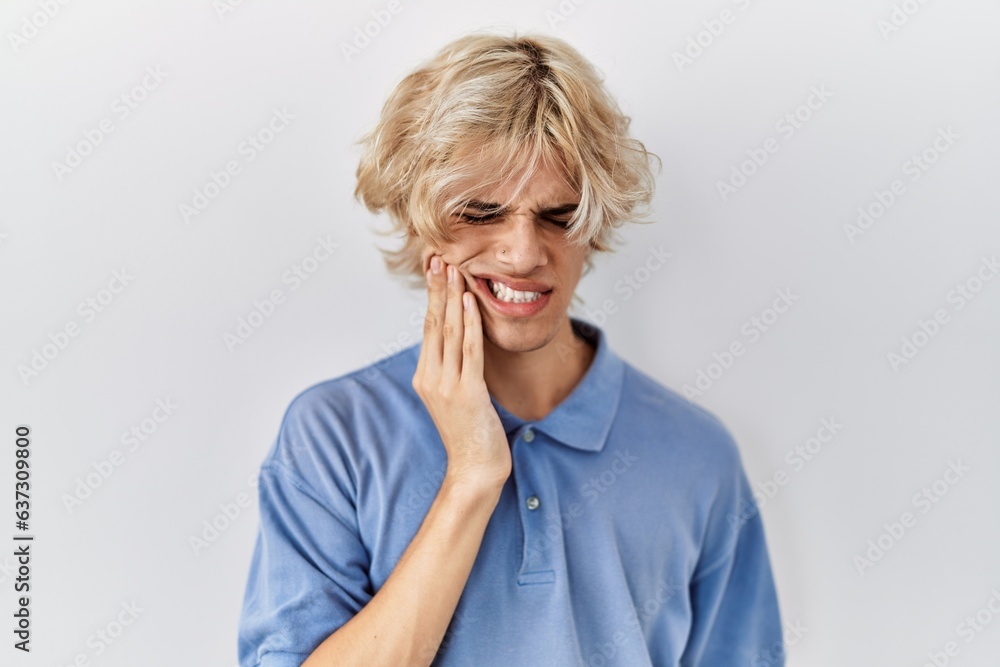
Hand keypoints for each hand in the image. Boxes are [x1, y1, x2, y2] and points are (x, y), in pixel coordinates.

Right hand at [412, 255, 510, 491]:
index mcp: (424, 377)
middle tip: (439, 258)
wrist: (475, 469)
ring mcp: (446, 386)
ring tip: (454, 269)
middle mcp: (430, 378)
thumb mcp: (456, 397)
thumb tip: (459, 342)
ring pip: (449, 332)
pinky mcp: (467, 392)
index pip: (427, 328)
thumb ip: (453, 370)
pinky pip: (469, 350)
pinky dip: (470, 323)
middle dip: (438, 288)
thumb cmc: (471, 434)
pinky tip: (470, 300)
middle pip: (433, 324)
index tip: (435, 269)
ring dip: (452, 297)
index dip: (432, 297)